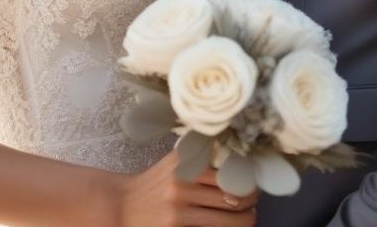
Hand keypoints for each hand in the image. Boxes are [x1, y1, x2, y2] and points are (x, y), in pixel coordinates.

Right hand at [111, 148, 258, 226]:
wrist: (121, 206)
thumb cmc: (153, 185)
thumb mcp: (174, 162)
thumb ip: (200, 156)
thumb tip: (237, 156)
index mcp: (185, 158)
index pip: (230, 163)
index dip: (248, 172)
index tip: (254, 176)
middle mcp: (183, 179)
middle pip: (235, 190)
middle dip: (252, 197)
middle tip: (255, 199)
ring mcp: (180, 206)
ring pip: (231, 215)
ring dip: (247, 218)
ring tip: (249, 216)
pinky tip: (232, 226)